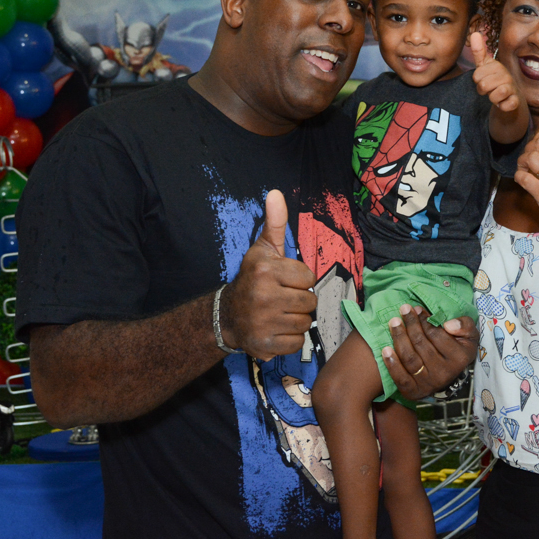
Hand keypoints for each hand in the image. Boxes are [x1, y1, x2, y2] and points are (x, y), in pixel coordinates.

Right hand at [222, 190, 317, 360]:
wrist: (228, 314)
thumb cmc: (253, 278)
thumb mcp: (263, 249)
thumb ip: (275, 222)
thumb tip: (275, 193)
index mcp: (266, 270)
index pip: (308, 278)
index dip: (299, 280)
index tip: (285, 281)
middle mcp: (264, 296)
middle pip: (310, 302)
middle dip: (300, 301)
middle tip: (283, 299)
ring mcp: (263, 322)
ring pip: (304, 323)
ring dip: (296, 320)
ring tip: (280, 313)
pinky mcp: (265, 344)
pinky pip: (296, 343)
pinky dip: (290, 339)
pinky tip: (276, 328)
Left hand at [381, 305, 476, 400]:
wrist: (447, 375)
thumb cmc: (456, 349)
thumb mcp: (469, 335)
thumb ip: (464, 325)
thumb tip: (448, 324)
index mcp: (458, 358)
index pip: (437, 335)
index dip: (425, 320)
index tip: (417, 309)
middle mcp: (444, 373)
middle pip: (421, 344)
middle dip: (411, 325)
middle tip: (403, 310)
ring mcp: (428, 384)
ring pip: (410, 358)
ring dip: (399, 338)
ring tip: (394, 322)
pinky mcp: (414, 392)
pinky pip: (401, 378)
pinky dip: (392, 364)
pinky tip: (385, 349)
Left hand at [470, 31, 520, 113]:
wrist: (512, 98)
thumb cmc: (496, 80)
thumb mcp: (485, 66)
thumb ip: (479, 51)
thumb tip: (475, 33)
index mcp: (497, 66)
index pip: (476, 75)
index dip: (477, 81)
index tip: (485, 80)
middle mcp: (506, 75)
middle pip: (483, 86)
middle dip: (483, 91)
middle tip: (490, 89)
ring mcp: (512, 88)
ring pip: (494, 95)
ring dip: (492, 98)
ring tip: (496, 95)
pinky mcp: (516, 101)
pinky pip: (505, 105)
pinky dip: (502, 106)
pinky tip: (503, 103)